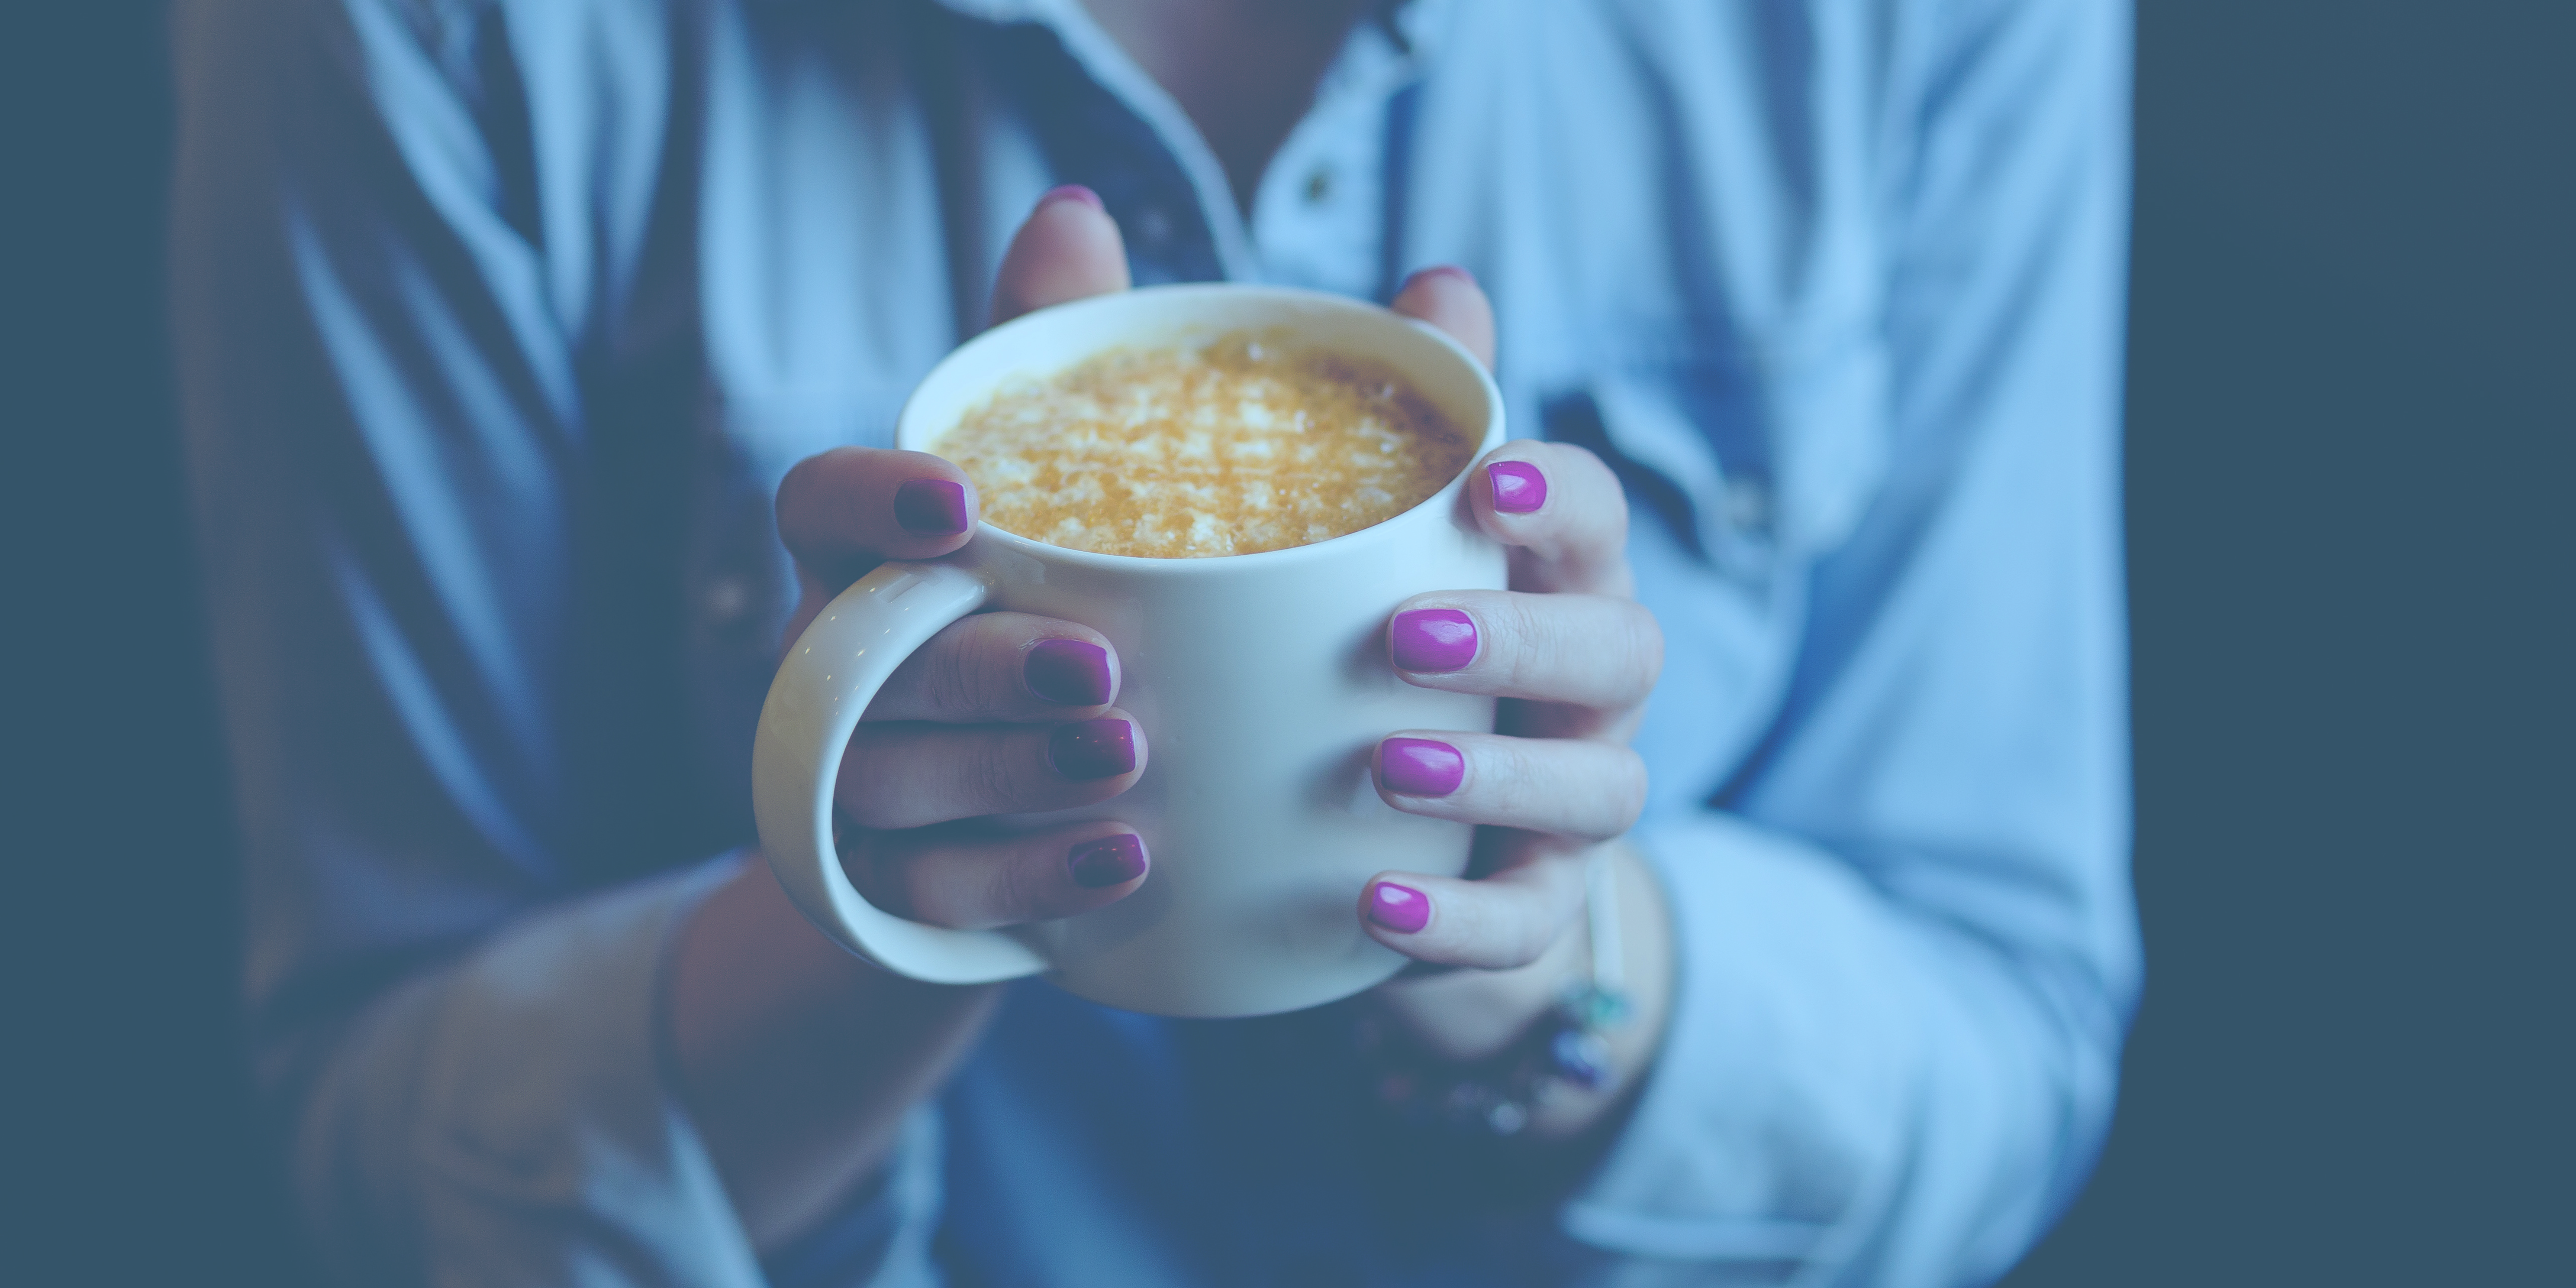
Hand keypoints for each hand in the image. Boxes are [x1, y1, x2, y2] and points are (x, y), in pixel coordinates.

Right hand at [667, 187, 1152, 1248]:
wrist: (1033, 805)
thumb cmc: (1048, 604)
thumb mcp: (1069, 488)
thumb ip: (1061, 359)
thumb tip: (1074, 209)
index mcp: (869, 559)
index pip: (816, 506)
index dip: (870, 501)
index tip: (960, 503)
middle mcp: (840, 664)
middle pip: (875, 663)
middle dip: (985, 669)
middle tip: (1107, 669)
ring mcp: (855, 784)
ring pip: (898, 785)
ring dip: (1014, 778)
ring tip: (1133, 763)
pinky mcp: (891, 889)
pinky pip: (939, 896)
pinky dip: (1035, 882)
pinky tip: (1130, 865)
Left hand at [1356, 269, 1672, 1134]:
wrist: (1364, 840)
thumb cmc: (1353, 646)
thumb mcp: (1343, 530)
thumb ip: (1378, 402)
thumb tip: (1434, 272)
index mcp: (1545, 577)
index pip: (1593, 515)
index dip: (1554, 495)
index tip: (1478, 481)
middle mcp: (1585, 684)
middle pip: (1621, 646)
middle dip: (1524, 637)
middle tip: (1404, 638)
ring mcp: (1571, 803)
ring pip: (1599, 787)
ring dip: (1501, 776)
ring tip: (1390, 765)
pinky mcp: (1530, 914)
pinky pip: (1525, 927)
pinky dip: (1459, 926)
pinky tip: (1375, 911)